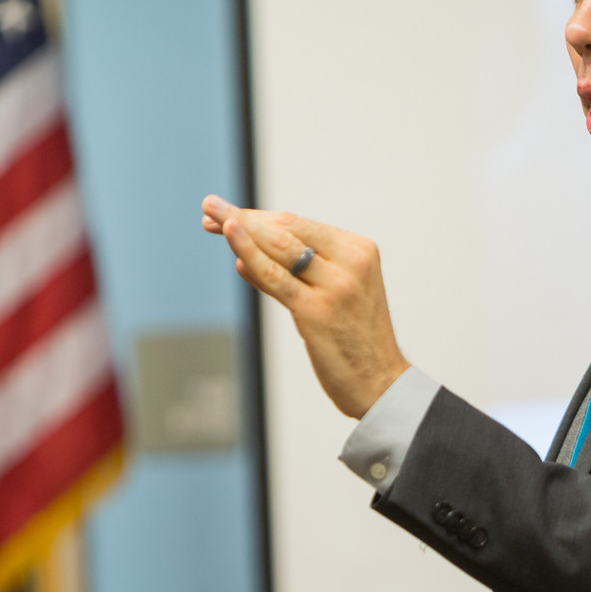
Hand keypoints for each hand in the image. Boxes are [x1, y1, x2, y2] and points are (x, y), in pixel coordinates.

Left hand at [201, 196, 408, 418]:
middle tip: (209, 207)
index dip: (260, 217)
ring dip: (239, 227)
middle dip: (243, 216)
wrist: (380, 384)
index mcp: (360, 250)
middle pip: (287, 229)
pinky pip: (274, 275)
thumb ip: (296, 275)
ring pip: (278, 246)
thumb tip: (245, 258)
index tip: (229, 216)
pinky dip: (249, 252)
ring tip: (210, 215)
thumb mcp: (335, 296)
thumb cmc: (356, 342)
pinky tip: (230, 235)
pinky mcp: (316, 310)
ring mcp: (334, 285)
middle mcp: (350, 262)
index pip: (300, 224)